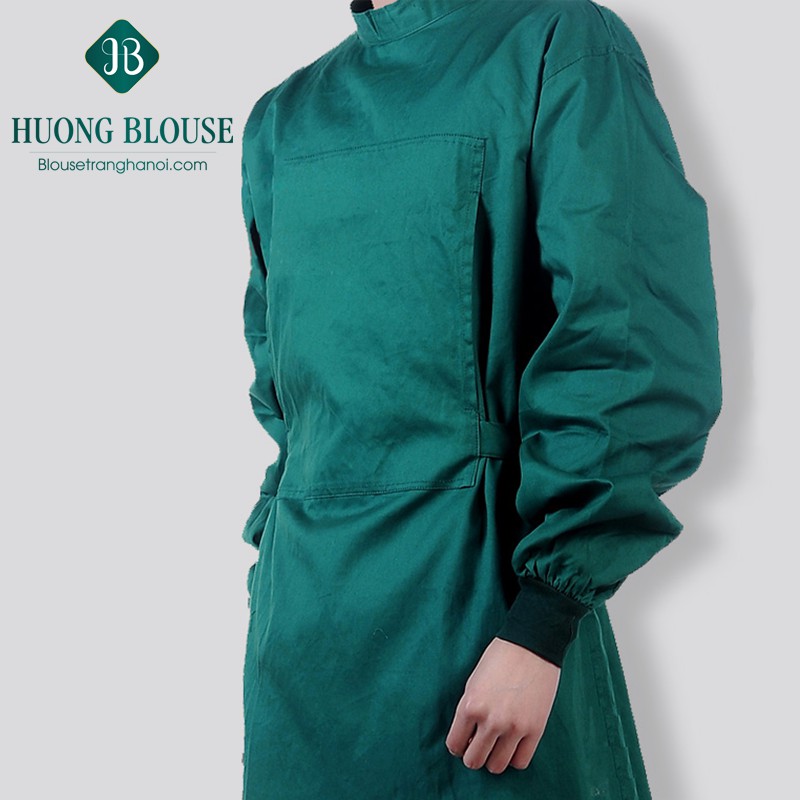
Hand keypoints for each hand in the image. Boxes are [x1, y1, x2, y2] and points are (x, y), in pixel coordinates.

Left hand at [445, 637, 559, 773]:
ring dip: (494, 758)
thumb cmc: (500, 658)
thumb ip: (470, 710)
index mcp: (470, 705)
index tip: (464, 741)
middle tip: (480, 744)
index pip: (455, 745)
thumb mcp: (474, 682)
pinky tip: (513, 744)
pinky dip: (514, 757)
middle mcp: (490, 721)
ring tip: (497, 745)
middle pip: (474, 760)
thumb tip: (470, 736)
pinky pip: (521, 762)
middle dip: (474, 755)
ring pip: (496, 766)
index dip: (458, 746)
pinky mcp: (535, 730)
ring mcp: (514, 727)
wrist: (532, 645)